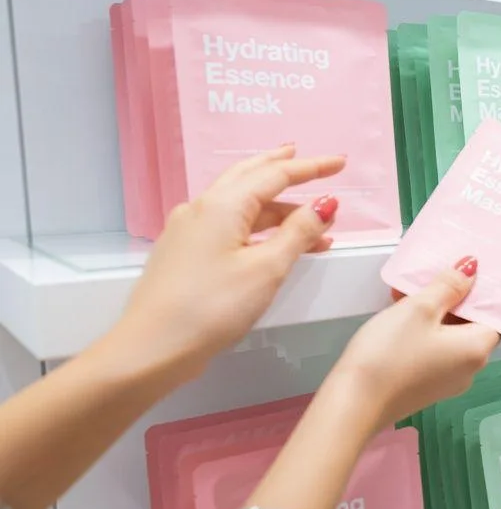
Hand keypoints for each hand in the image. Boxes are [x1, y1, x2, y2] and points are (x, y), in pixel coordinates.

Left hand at [115, 145, 344, 378]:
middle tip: (309, 161)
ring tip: (312, 223)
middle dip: (283, 169)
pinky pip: (229, 226)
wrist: (152, 347)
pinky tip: (275, 244)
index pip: (275, 174)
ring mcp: (189, 230)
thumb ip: (298, 233)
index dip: (311, 167)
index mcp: (223, 205)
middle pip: (250, 177)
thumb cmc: (212, 307)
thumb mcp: (266, 269)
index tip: (340, 163)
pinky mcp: (185, 252)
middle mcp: (202, 209)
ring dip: (278, 208)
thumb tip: (324, 204)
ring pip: (240, 205)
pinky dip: (259, 227)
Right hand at [329, 258, 500, 428]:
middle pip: (471, 325)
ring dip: (432, 313)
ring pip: (449, 337)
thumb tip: (473, 269)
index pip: (495, 315)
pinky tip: (399, 317)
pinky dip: (423, 332)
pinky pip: (435, 352)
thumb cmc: (390, 352)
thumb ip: (449, 286)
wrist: (353, 404)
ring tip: (405, 294)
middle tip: (429, 277)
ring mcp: (448, 382)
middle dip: (451, 299)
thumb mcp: (419, 308)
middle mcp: (470, 369)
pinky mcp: (427, 387)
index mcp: (478, 349)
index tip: (465, 272)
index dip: (482, 292)